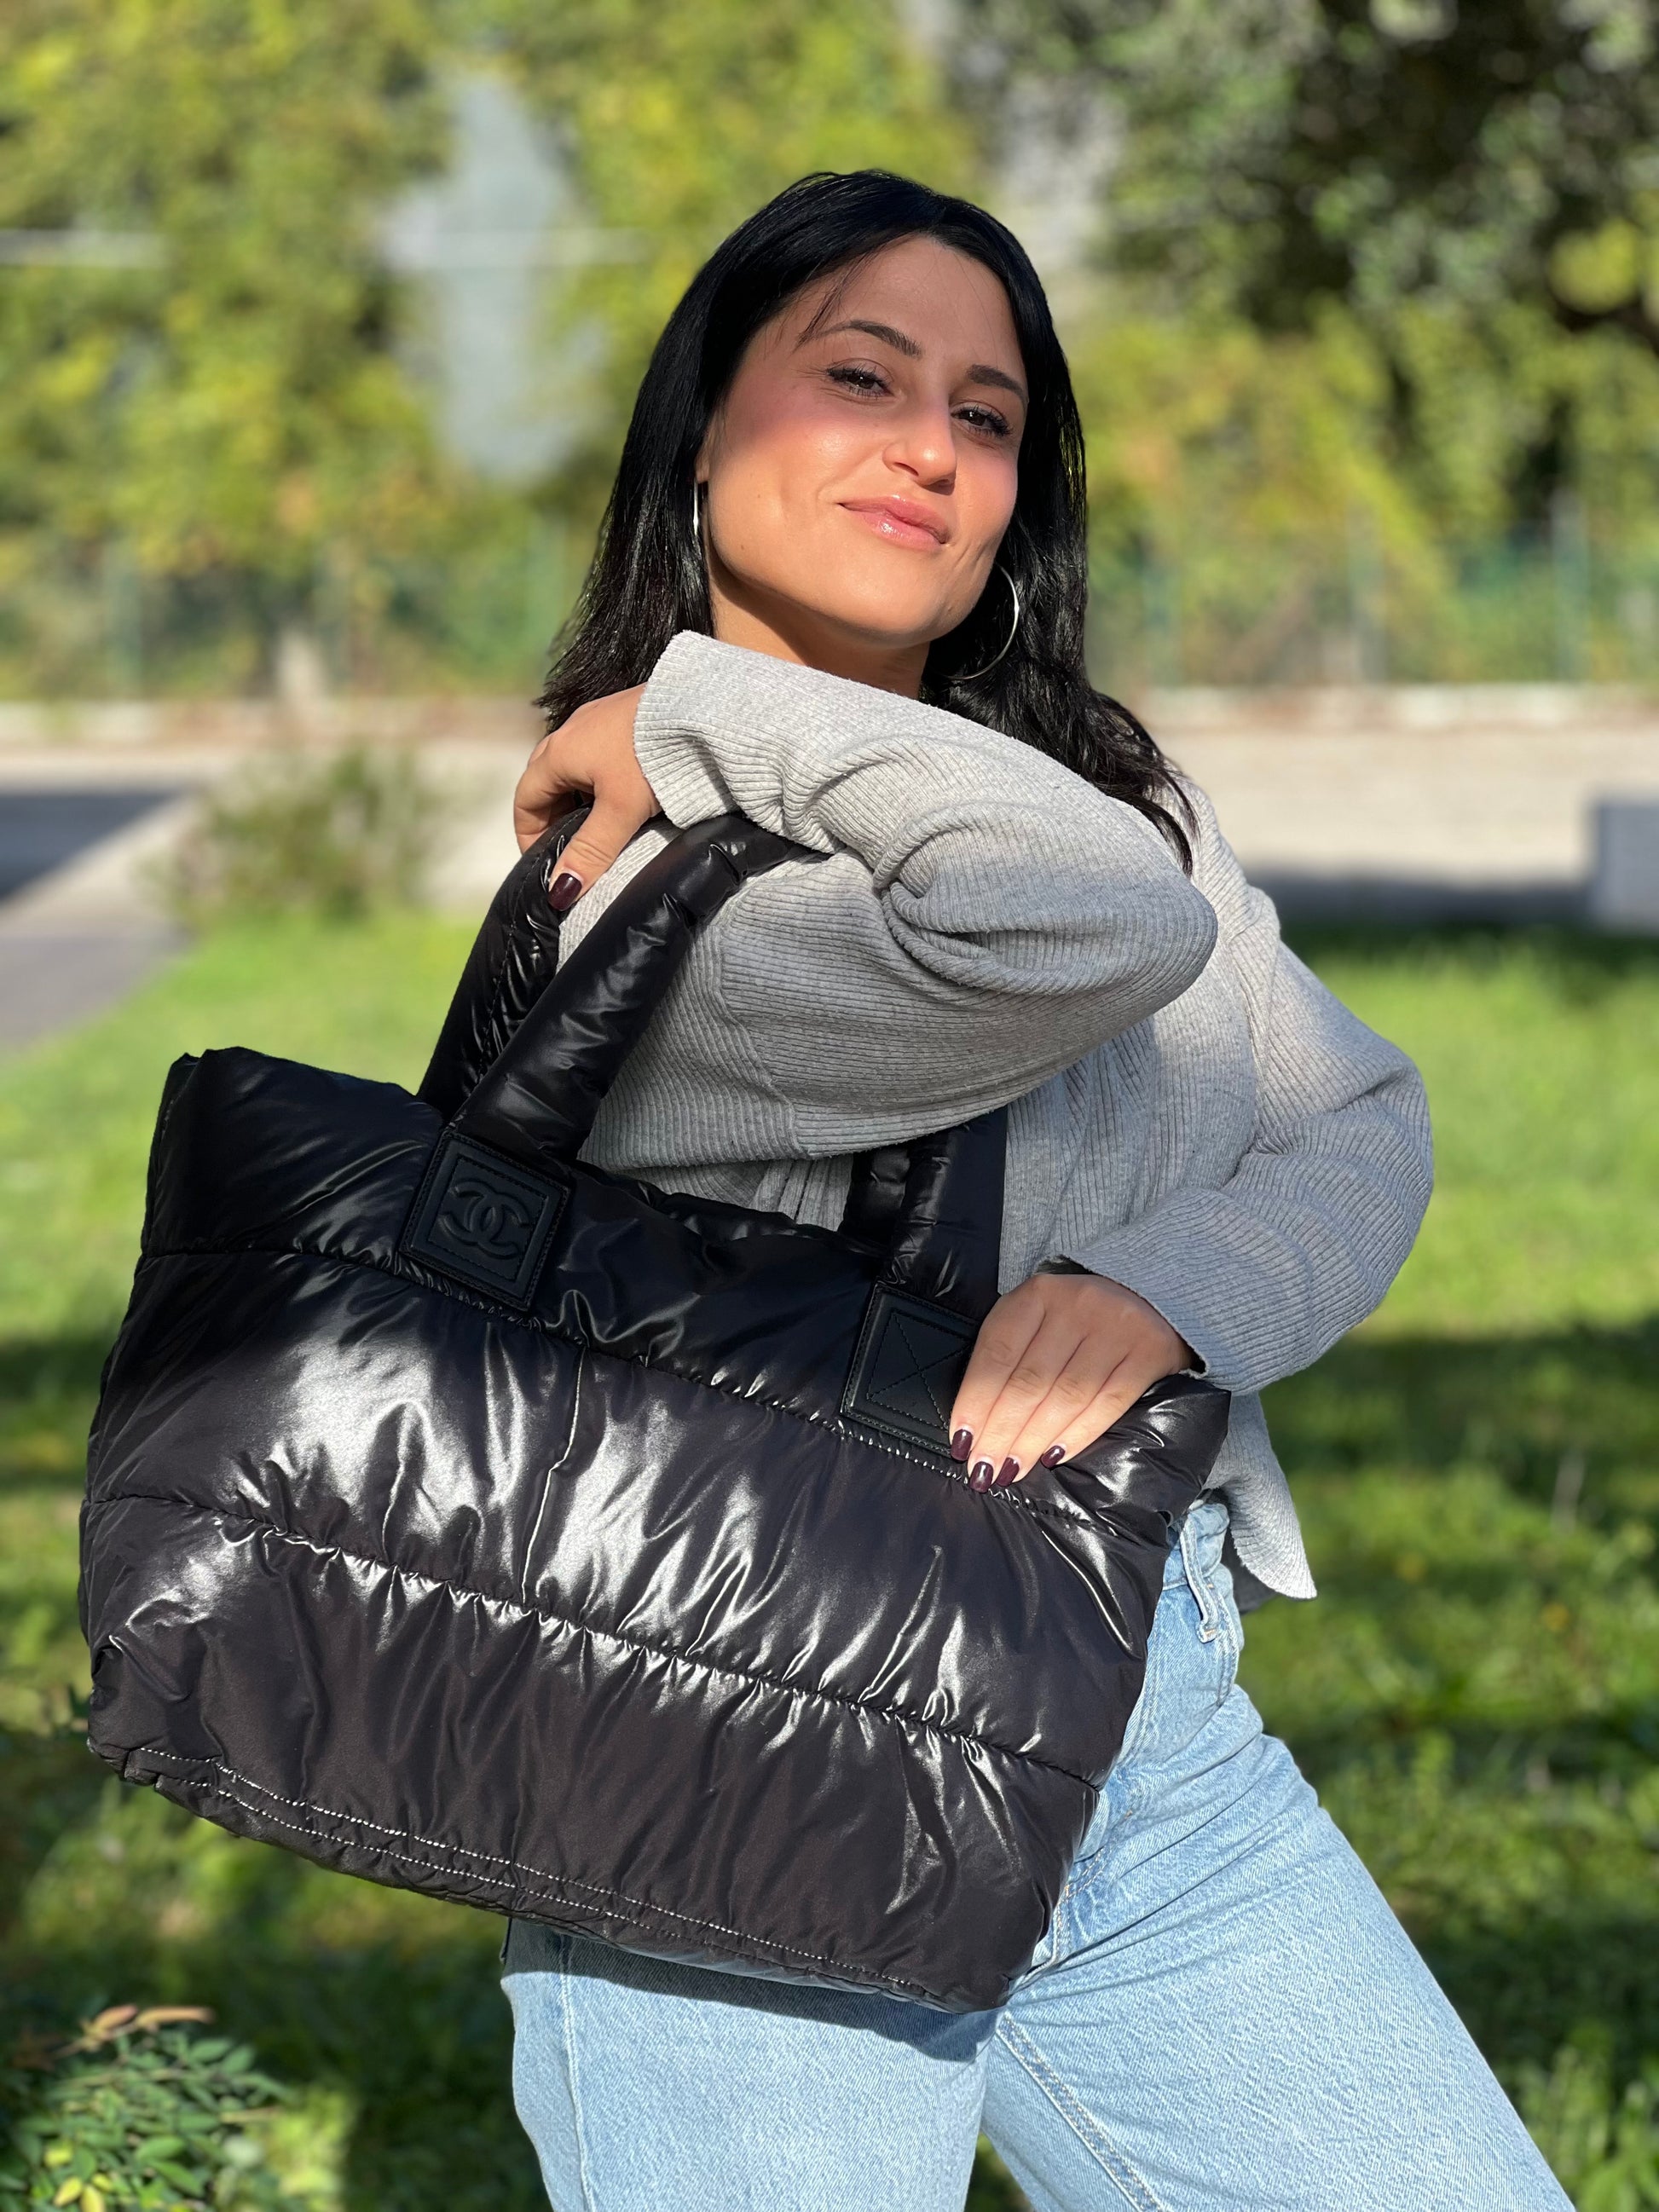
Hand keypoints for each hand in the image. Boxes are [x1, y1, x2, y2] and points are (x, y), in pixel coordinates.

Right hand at [513, 684, 656, 907]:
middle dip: (553, 820)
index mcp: (557, 753)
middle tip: (572, 854)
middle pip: (545, 783)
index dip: (529, 836)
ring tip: (601, 831)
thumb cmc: (654, 757)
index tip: (543, 865)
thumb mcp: (620, 810)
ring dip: (579, 801)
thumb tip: (560, 892)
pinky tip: (626, 799)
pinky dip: (601, 783)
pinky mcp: (625, 717)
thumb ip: (591, 852)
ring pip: (574, 769)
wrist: (703, 708)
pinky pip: (599, 756)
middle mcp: (570, 732)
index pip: (525, 801)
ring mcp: (597, 720)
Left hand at [947, 1273, 1193, 1490]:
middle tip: (983, 1468)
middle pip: (1029, 1381)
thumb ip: (1009, 1355)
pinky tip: (1053, 1456)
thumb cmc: (1077, 1318)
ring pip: (1065, 1396)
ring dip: (1033, 1440)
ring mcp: (1115, 1328)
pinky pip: (1107, 1403)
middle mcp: (1076, 1306)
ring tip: (1011, 1470)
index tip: (961, 1441)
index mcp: (1037, 1294)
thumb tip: (976, 1422)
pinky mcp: (1149, 1352)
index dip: (975, 1401)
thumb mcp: (1036, 1318)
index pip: (997, 1354)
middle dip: (1000, 1431)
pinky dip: (1077, 1435)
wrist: (1150, 1294)